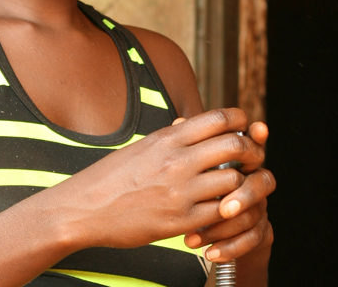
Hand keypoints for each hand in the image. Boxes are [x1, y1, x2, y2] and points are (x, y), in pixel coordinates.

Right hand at [53, 108, 267, 249]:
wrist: (84, 208)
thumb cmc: (111, 177)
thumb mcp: (140, 147)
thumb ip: (169, 136)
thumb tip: (188, 123)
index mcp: (167, 139)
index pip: (218, 118)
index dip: (241, 120)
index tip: (246, 128)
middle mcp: (176, 161)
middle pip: (235, 145)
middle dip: (252, 151)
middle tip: (253, 158)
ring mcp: (180, 191)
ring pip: (234, 180)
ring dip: (241, 184)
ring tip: (237, 188)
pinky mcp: (180, 220)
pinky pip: (221, 213)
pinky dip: (227, 210)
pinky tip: (221, 209)